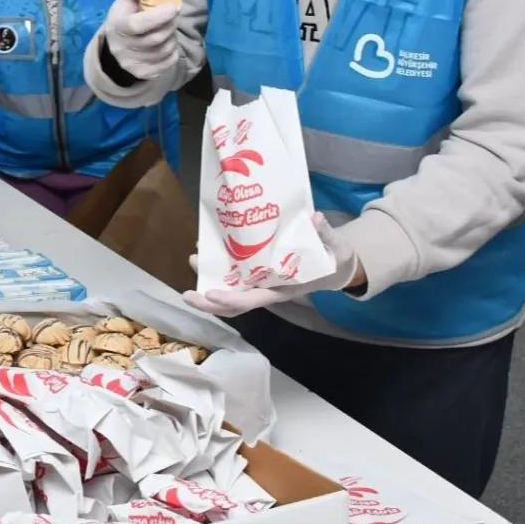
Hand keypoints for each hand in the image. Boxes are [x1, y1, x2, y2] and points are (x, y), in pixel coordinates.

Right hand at [103, 0, 181, 80]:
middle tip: (174, 16)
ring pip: (164, 50)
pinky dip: (173, 52)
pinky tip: (168, 44)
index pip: (138, 25)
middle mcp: (121, 47)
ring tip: (169, 29)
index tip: (174, 7)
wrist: (115, 46)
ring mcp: (131, 62)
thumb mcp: (126, 0)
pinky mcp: (141, 73)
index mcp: (118, 26)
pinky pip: (166, 63)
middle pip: (156, 38)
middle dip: (170, 25)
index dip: (158, 17)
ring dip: (172, 38)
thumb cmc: (125, 17)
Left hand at [182, 214, 362, 316]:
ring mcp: (262, 284)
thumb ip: (325, 234)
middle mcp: (268, 290)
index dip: (231, 300)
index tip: (211, 294)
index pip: (253, 300)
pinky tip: (208, 255)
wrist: (337, 267)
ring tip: (194, 262)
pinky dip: (219, 271)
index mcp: (284, 289)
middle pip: (235, 304)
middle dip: (209, 302)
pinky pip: (235, 279)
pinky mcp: (259, 274)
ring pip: (231, 293)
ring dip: (208, 285)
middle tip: (187, 294)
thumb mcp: (335, 248)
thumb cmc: (335, 259)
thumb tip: (316, 218)